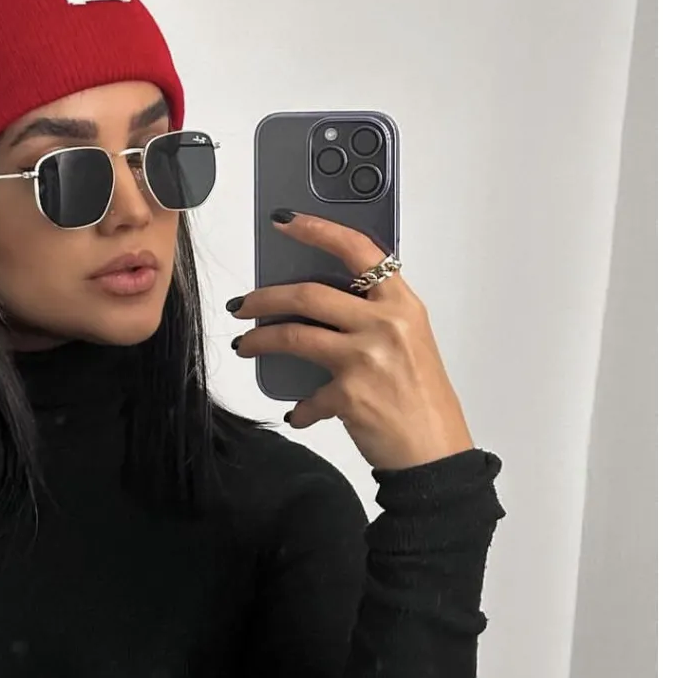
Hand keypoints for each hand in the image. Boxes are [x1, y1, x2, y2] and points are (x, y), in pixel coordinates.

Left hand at [228, 211, 474, 470]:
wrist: (436, 456)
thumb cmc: (423, 399)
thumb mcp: (409, 342)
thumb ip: (374, 316)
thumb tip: (320, 304)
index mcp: (403, 304)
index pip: (358, 250)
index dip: (317, 229)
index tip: (285, 221)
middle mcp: (385, 324)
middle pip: (308, 294)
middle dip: (263, 297)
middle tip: (242, 304)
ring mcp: (367, 358)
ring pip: (293, 335)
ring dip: (259, 340)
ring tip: (245, 345)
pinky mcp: (350, 394)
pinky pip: (306, 395)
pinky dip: (298, 407)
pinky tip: (296, 413)